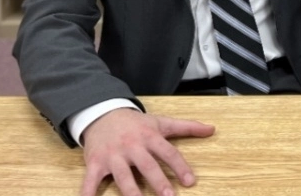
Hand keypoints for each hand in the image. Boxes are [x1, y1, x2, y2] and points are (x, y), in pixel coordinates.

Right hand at [80, 108, 214, 195]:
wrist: (104, 113)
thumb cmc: (136, 123)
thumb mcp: (161, 122)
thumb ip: (187, 127)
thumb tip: (212, 129)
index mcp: (150, 136)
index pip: (168, 152)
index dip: (180, 166)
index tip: (190, 181)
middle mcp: (133, 146)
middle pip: (148, 165)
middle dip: (158, 181)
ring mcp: (114, 155)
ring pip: (123, 176)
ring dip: (131, 192)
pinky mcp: (96, 163)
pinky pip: (91, 181)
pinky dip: (88, 194)